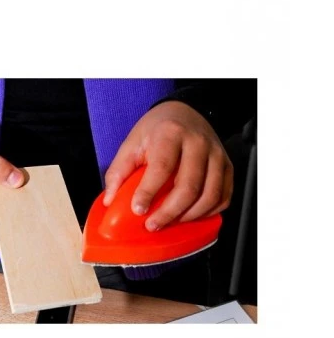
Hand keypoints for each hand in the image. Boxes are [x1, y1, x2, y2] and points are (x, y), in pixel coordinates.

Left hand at [104, 101, 232, 231]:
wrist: (184, 112)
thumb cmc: (156, 130)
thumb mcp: (132, 143)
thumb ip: (119, 171)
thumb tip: (110, 200)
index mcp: (170, 134)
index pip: (162, 167)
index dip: (149, 192)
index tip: (138, 210)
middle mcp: (197, 143)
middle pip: (188, 187)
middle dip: (169, 212)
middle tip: (153, 225)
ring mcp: (216, 155)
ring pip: (209, 195)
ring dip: (189, 216)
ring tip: (171, 222)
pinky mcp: (227, 166)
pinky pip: (223, 196)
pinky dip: (208, 212)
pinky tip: (191, 216)